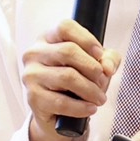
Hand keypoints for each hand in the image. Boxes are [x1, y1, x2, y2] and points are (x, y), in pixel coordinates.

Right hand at [21, 20, 120, 140]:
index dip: (86, 39)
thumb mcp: (94, 64)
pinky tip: (90, 108)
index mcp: (47, 38)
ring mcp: (31, 75)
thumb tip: (108, 67)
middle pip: (68, 51)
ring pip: (66, 76)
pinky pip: (61, 102)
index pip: (65, 27)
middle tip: (103, 81)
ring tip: (100, 98)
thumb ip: (108, 59)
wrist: (55, 113)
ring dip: (90, 89)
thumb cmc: (75, 82)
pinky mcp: (33, 98)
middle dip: (92, 67)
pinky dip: (81, 107)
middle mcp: (34, 53)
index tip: (99, 54)